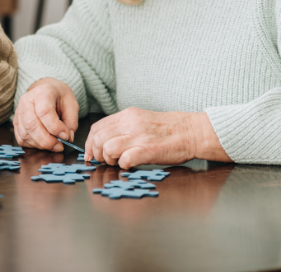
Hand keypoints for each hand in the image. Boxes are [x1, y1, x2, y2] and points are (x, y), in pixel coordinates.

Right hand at [14, 78, 78, 151]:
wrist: (46, 90)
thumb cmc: (59, 97)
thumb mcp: (72, 104)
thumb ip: (71, 121)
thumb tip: (67, 138)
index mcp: (42, 92)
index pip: (44, 112)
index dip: (55, 127)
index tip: (65, 136)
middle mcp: (26, 101)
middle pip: (31, 124)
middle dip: (47, 140)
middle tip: (59, 146)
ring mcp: (19, 111)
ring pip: (25, 134)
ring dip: (40, 144)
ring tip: (53, 144)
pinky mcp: (16, 122)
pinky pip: (21, 139)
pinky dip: (33, 145)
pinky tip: (43, 142)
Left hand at [84, 108, 230, 167]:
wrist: (191, 131)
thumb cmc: (166, 129)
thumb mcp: (140, 120)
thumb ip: (123, 127)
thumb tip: (104, 140)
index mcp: (127, 115)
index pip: (97, 127)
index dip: (89, 142)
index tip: (90, 153)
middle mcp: (130, 123)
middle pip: (99, 138)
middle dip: (96, 153)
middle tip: (103, 161)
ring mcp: (139, 136)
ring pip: (108, 148)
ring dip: (108, 159)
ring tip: (117, 162)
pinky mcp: (149, 150)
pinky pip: (126, 158)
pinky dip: (123, 164)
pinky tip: (129, 165)